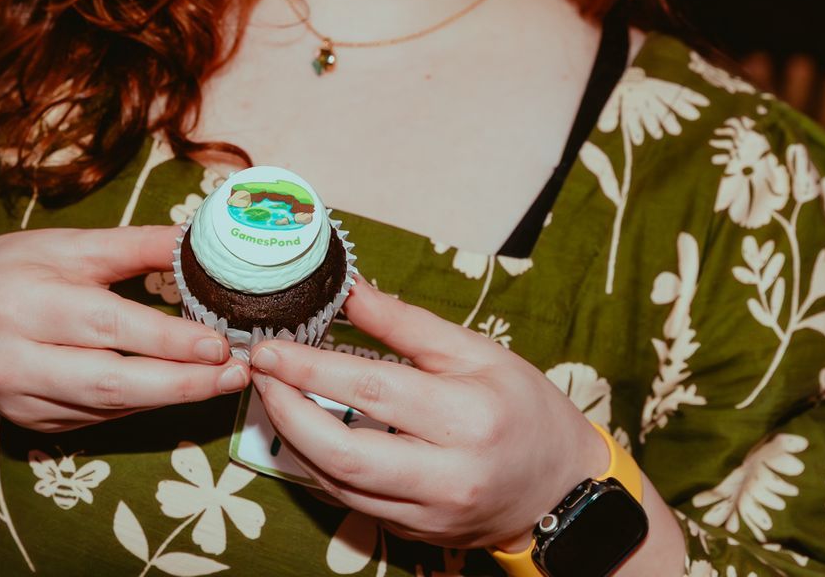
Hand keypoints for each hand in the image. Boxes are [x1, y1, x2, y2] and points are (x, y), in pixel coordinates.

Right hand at [0, 225, 247, 431]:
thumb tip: (201, 237)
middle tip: (237, 373)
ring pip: (108, 408)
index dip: (166, 340)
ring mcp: (19, 399)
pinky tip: (175, 389)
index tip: (219, 343)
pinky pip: (97, 418)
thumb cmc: (11, 271)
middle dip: (182, 382)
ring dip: (171, 398)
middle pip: (111, 380)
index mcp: (20, 301)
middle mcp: (13, 358)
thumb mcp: (67, 245)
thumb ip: (135, 245)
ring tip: (222, 383)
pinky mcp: (29, 423)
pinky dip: (141, 405)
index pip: (106, 325)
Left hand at [247, 275, 609, 552]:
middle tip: (260, 374)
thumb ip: (405, 324)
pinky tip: (304, 434)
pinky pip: (351, 503)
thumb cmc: (524, 409)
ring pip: (339, 485)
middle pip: (343, 454)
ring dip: (295, 440)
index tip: (270, 347)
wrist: (564, 487)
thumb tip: (348, 290)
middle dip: (287, 412)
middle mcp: (447, 475)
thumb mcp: (476, 352)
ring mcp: (429, 515)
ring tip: (274, 397)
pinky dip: (320, 468)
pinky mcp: (416, 534)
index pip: (371, 391)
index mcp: (467, 418)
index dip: (311, 368)